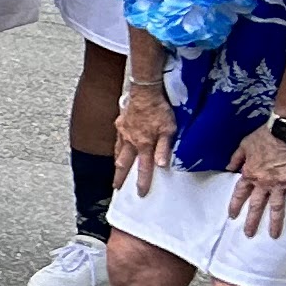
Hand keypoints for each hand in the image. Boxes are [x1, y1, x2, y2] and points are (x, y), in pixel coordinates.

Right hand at [112, 83, 174, 197]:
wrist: (145, 92)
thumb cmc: (159, 110)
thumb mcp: (169, 129)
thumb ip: (164, 148)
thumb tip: (161, 165)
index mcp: (144, 145)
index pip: (144, 168)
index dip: (142, 182)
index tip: (140, 194)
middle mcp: (131, 142)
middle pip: (124, 164)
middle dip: (120, 177)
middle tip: (116, 187)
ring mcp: (123, 133)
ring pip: (118, 152)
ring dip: (117, 164)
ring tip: (116, 171)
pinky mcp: (120, 124)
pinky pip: (118, 140)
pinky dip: (117, 147)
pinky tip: (118, 148)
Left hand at [232, 123, 285, 236]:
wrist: (285, 133)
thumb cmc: (263, 137)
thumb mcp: (243, 146)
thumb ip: (236, 159)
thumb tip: (228, 168)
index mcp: (249, 174)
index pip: (240, 194)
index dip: (235, 205)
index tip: (232, 216)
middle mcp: (263, 183)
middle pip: (256, 205)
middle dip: (251, 221)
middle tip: (248, 234)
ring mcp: (279, 184)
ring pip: (276, 207)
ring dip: (275, 223)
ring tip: (274, 235)